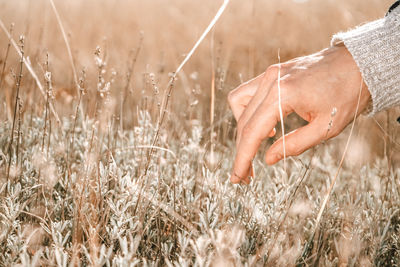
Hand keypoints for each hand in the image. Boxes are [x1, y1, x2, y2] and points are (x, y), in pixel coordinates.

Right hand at [228, 45, 370, 183]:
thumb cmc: (347, 94)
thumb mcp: (326, 127)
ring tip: (255, 146)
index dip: (242, 158)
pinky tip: (266, 124)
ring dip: (242, 128)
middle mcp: (271, 80)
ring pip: (239, 103)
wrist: (360, 63)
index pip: (252, 131)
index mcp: (284, 94)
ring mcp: (270, 73)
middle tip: (247, 174)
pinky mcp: (273, 72)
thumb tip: (268, 159)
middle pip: (243, 121)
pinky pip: (248, 92)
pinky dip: (249, 111)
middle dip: (242, 150)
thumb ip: (294, 145)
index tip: (237, 177)